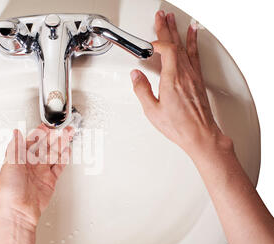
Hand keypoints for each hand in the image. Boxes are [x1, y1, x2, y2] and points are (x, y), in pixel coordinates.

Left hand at [0, 124, 73, 227]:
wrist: (19, 211)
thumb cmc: (10, 191)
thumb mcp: (10, 164)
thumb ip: (15, 147)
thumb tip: (16, 132)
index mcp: (19, 159)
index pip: (31, 142)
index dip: (40, 133)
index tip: (47, 126)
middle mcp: (30, 165)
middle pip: (45, 147)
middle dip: (54, 137)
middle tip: (62, 128)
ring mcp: (41, 172)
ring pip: (53, 154)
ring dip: (61, 144)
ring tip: (69, 135)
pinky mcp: (49, 181)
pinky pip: (58, 167)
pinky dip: (64, 158)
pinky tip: (68, 151)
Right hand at [131, 11, 232, 160]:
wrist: (200, 134)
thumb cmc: (179, 126)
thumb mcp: (152, 110)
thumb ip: (142, 90)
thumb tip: (136, 75)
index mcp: (172, 80)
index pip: (166, 50)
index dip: (156, 43)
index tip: (147, 45)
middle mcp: (184, 74)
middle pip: (175, 43)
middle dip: (166, 28)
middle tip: (160, 16)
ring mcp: (193, 76)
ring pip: (185, 46)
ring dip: (177, 31)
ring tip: (172, 19)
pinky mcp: (198, 79)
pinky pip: (195, 55)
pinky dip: (193, 41)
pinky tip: (193, 33)